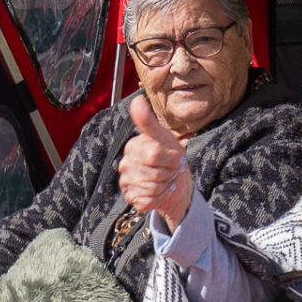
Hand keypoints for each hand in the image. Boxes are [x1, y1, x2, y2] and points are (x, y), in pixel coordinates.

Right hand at [118, 94, 194, 229]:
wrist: (176, 182)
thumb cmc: (171, 158)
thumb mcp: (164, 138)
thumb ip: (149, 122)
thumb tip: (137, 100)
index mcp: (132, 147)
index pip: (153, 155)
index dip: (171, 159)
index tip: (175, 158)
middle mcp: (125, 164)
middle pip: (154, 174)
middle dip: (169, 173)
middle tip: (170, 170)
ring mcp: (126, 182)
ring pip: (152, 188)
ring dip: (166, 186)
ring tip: (166, 181)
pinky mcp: (131, 198)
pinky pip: (148, 201)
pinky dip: (160, 198)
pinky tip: (161, 192)